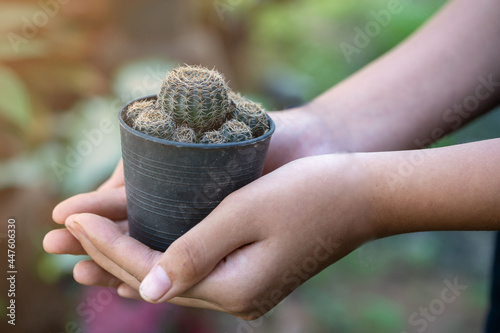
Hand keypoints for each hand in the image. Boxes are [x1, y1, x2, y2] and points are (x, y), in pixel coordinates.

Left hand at [44, 153, 372, 318]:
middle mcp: (238, 299)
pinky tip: (142, 253)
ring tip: (92, 243)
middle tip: (67, 231)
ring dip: (132, 259)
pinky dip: (163, 260)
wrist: (362, 195)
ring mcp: (247, 290)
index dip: (106, 245)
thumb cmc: (309, 192)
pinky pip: (195, 272)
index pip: (150, 272)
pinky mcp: (253, 275)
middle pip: (156, 280)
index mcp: (234, 287)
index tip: (71, 217)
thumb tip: (143, 290)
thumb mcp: (246, 214)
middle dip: (109, 256)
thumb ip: (193, 252)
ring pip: (173, 278)